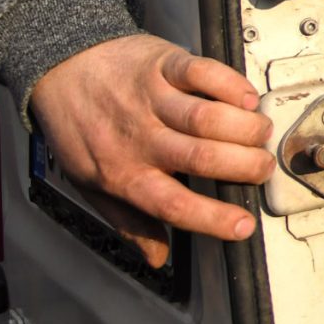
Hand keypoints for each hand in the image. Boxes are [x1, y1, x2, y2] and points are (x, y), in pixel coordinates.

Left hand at [29, 35, 276, 264]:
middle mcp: (139, 137)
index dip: (213, 218)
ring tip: (260, 134)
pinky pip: (203, 73)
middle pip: (201, 157)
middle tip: (262, 169)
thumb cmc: (79, 129)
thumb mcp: (92, 184)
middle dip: (245, 166)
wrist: (61, 69)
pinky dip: (231, 85)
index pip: (173, 205)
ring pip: (206, 117)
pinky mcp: (162, 64)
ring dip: (245, 128)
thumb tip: (158, 258)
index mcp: (123, 174)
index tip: (244, 227)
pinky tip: (247, 98)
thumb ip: (129, 222)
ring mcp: (150, 99)